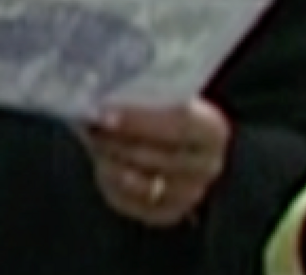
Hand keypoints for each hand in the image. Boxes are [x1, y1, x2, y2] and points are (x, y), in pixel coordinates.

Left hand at [81, 99, 231, 228]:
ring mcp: (190, 194)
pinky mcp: (166, 212)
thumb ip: (139, 93)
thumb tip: (103, 92)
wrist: (162, 135)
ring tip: (94, 140)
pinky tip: (103, 162)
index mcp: (213, 130)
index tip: (105, 114)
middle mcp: (208, 166)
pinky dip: (112, 184)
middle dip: (121, 142)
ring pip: (143, 185)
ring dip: (113, 162)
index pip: (181, 125)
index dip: (141, 120)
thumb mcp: (158, 92)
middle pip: (160, 158)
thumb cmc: (159, 108)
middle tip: (92, 126)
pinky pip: (132, 203)